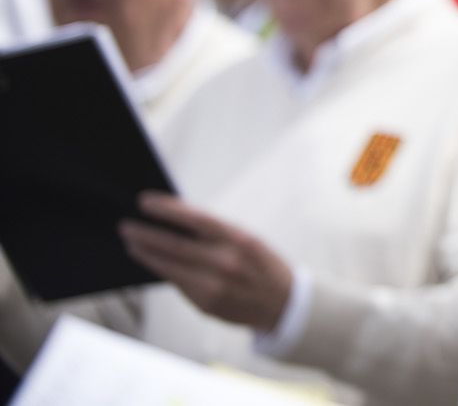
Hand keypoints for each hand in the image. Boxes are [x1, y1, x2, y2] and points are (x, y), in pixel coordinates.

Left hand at [119, 192, 293, 331]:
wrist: (282, 304)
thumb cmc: (262, 266)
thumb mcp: (247, 241)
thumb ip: (215, 234)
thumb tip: (176, 223)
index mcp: (238, 239)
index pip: (195, 219)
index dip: (167, 210)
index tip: (145, 202)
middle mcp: (224, 262)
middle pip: (174, 245)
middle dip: (145, 234)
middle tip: (125, 226)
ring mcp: (213, 285)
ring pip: (169, 266)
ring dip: (146, 253)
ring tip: (131, 242)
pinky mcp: (204, 303)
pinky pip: (176, 283)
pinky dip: (161, 270)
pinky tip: (152, 261)